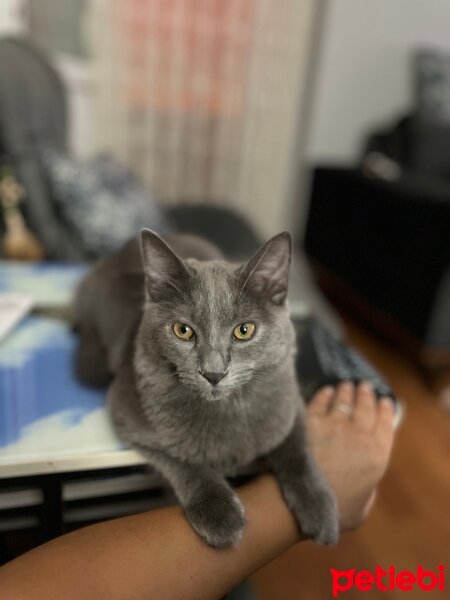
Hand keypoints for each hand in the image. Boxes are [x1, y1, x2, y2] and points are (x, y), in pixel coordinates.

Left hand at [307, 382, 395, 530]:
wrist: (300, 498)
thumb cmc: (332, 511)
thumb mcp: (361, 510)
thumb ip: (368, 491)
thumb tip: (366, 482)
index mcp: (376, 455)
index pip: (385, 425)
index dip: (385, 410)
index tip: (385, 401)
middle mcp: (358, 434)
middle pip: (365, 407)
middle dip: (366, 395)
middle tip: (365, 386)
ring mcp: (334, 424)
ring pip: (343, 401)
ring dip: (346, 392)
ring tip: (346, 386)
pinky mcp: (311, 420)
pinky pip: (320, 401)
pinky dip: (324, 395)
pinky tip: (325, 391)